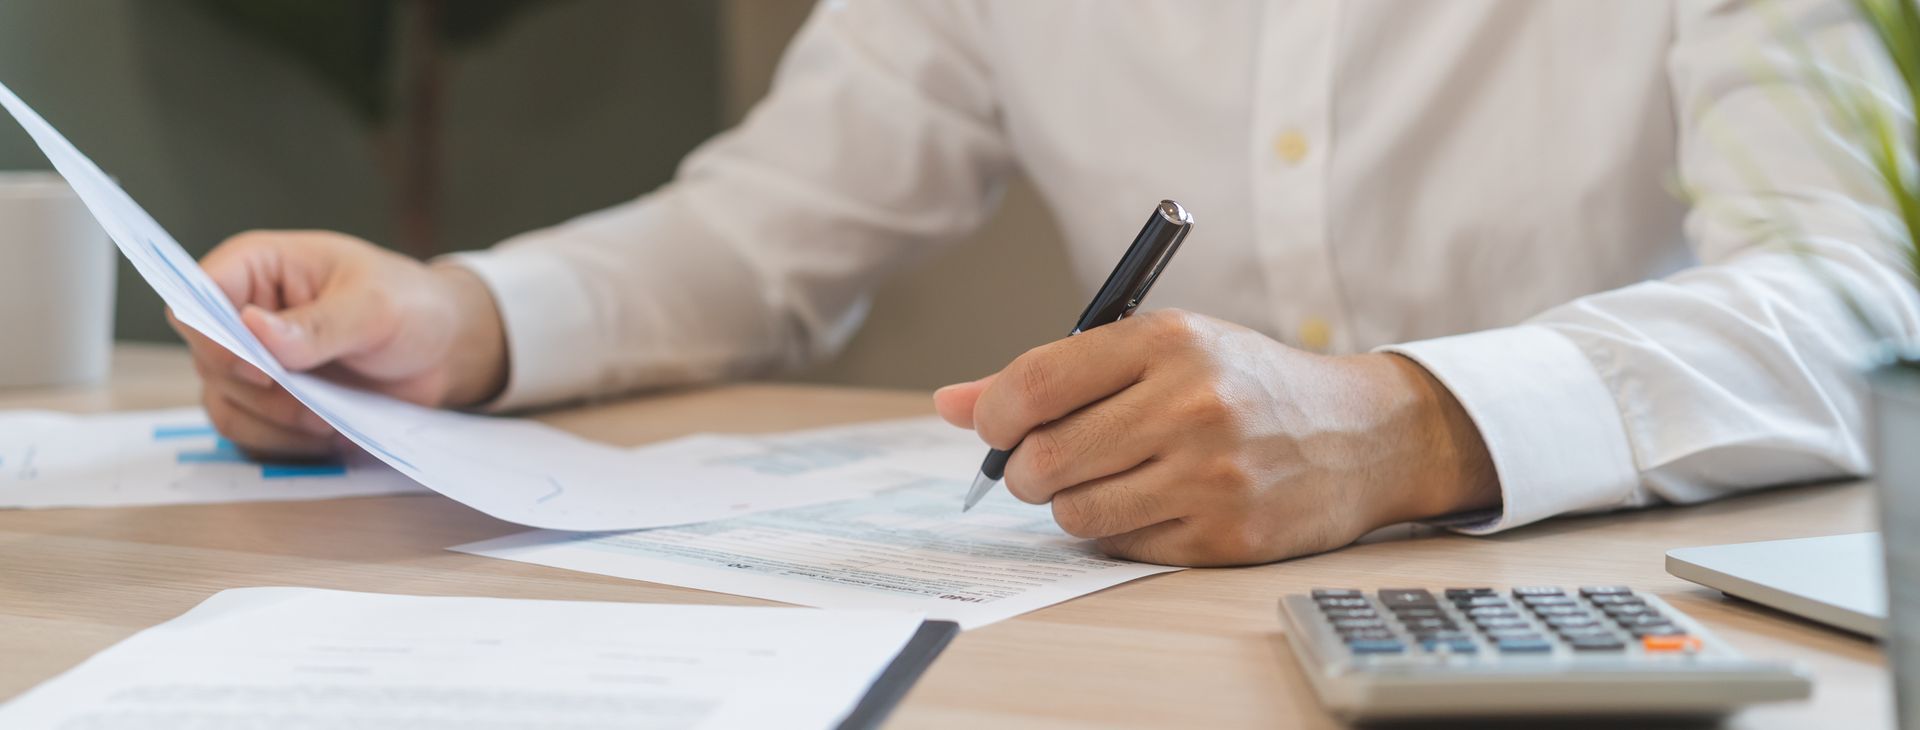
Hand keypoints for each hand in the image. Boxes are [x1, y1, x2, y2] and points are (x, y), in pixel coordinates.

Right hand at [169, 230, 507, 457]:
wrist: (444, 350)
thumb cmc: (412, 306)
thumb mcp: (375, 306)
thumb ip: (318, 322)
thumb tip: (254, 329)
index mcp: (258, 266)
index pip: (195, 297)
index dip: (213, 337)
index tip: (261, 370)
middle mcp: (243, 313)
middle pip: (208, 360)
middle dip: (261, 392)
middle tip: (316, 402)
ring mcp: (253, 361)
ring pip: (224, 403)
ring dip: (274, 423)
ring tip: (331, 419)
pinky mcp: (269, 402)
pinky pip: (249, 433)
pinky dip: (284, 444)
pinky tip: (329, 435)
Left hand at [932, 309, 1498, 566]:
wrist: (1359, 434)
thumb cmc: (1241, 382)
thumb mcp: (1160, 349)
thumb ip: (1053, 373)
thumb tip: (949, 404)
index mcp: (1167, 340)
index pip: (1034, 384)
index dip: (993, 415)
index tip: (995, 425)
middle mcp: (1190, 404)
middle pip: (1044, 459)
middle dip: (1024, 469)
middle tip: (1042, 463)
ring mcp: (1211, 475)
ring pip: (1074, 511)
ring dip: (1070, 503)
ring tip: (1106, 479)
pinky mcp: (1225, 536)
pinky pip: (1121, 546)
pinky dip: (1119, 531)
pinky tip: (1153, 502)